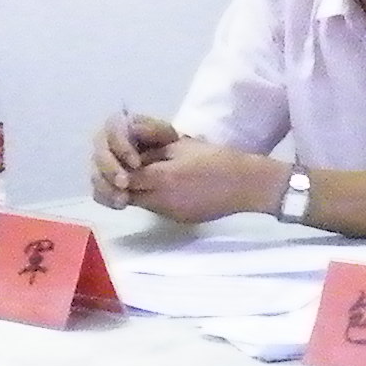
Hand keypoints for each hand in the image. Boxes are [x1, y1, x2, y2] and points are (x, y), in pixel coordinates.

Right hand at [88, 111, 175, 208]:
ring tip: (123, 200)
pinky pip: (99, 190)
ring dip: (107, 187)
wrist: (185, 172)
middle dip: (109, 169)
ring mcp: (109, 163)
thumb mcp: (169, 137)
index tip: (136, 164)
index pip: (113, 129)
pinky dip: (107, 198)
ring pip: (97, 173)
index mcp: (126, 123)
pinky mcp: (110, 182)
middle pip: (100, 152)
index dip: (121, 147)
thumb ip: (151, 134)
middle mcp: (112, 141)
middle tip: (124, 184)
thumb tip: (134, 131)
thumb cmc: (177, 148)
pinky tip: (121, 205)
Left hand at [131, 140, 286, 225]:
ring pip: (140, 204)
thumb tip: (132, 156)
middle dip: (122, 184)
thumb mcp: (181, 146)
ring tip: (144, 178)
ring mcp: (170, 212)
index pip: (125, 177)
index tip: (122, 162)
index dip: (119, 170)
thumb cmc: (216, 158)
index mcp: (163, 177)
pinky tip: (162, 189)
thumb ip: (152, 151)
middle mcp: (162, 199)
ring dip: (136, 192)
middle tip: (126, 171)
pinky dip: (152, 199)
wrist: (246, 184)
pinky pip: (156, 209)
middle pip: (128, 195)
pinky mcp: (179, 219)